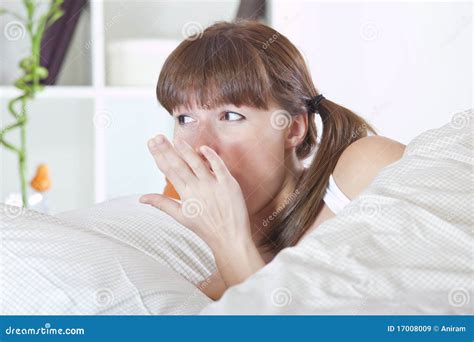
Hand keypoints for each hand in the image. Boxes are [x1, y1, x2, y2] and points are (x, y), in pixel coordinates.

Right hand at [140, 134, 252, 253]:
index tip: (151, 143)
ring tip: (176, 140)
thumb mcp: (181, 217)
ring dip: (186, 151)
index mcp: (185, 195)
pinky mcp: (229, 184)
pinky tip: (202, 147)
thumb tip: (141, 198)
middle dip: (167, 150)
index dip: (159, 156)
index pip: (168, 171)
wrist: (229, 238)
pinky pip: (219, 167)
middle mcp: (197, 188)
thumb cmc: (206, 228)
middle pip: (179, 165)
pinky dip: (211, 156)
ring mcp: (213, 185)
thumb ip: (162, 204)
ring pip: (197, 164)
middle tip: (157, 137)